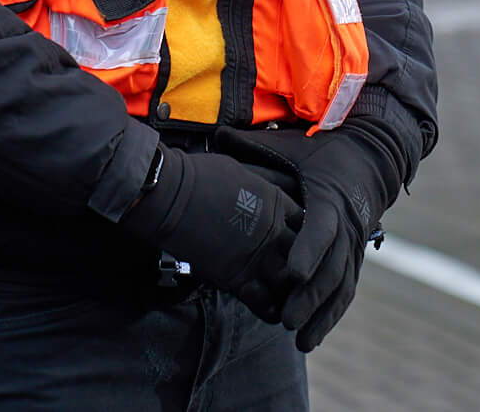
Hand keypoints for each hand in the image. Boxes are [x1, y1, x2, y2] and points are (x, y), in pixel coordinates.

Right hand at [117, 146, 302, 321]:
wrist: (171, 195)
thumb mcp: (242, 168)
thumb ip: (263, 180)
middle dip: (305, 267)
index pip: (309, 225)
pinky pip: (266, 304)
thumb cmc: (199, 175)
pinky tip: (271, 311)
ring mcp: (258, 256)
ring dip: (292, 293)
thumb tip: (271, 181)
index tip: (298, 242)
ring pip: (291, 285)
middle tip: (299, 276)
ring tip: (290, 300)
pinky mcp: (237, 279)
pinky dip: (271, 310)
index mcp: (278, 202)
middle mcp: (275, 231)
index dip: (307, 236)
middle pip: (306, 257)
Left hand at [217, 123, 403, 350]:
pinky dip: (332, 315)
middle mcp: (346, 225)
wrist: (372, 156)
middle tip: (287, 319)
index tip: (292, 273)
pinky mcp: (355, 256)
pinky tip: (314, 336)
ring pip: (341, 285)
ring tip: (300, 339)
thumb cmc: (324, 151)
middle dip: (310, 296)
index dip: (308, 250)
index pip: (320, 227)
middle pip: (331, 267)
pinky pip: (346, 290)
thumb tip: (218, 133)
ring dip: (322, 315)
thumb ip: (255, 144)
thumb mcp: (294, 145)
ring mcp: (354, 244)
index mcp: (328, 197)